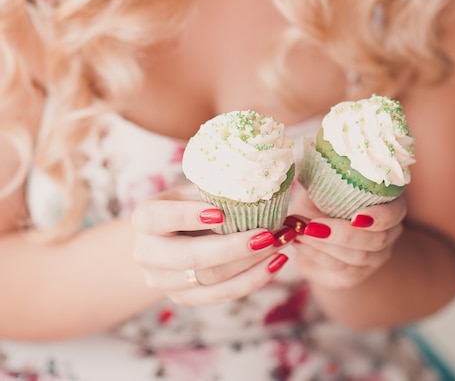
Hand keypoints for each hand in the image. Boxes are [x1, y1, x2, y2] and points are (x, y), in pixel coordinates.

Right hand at [131, 185, 289, 304]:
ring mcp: (164, 281)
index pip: (159, 218)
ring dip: (251, 263)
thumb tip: (259, 183)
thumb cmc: (187, 204)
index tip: (221, 213)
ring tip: (281, 244)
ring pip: (210, 279)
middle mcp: (147, 254)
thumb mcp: (192, 190)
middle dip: (233, 248)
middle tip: (268, 235)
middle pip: (189, 256)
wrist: (165, 239)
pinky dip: (253, 279)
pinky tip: (276, 262)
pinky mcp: (184, 298)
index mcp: (145, 218)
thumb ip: (214, 189)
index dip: (188, 215)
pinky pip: (222, 294)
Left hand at [286, 182, 406, 288]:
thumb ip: (323, 181)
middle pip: (375, 240)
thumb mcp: (322, 187)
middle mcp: (388, 234)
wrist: (314, 232)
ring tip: (300, 231)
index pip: (395, 213)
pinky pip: (340, 269)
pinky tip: (300, 242)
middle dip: (341, 234)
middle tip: (311, 225)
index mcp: (389, 205)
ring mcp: (375, 258)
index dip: (379, 216)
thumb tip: (309, 167)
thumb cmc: (321, 201)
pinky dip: (317, 255)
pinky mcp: (355, 275)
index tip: (356, 216)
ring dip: (323, 245)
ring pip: (356, 257)